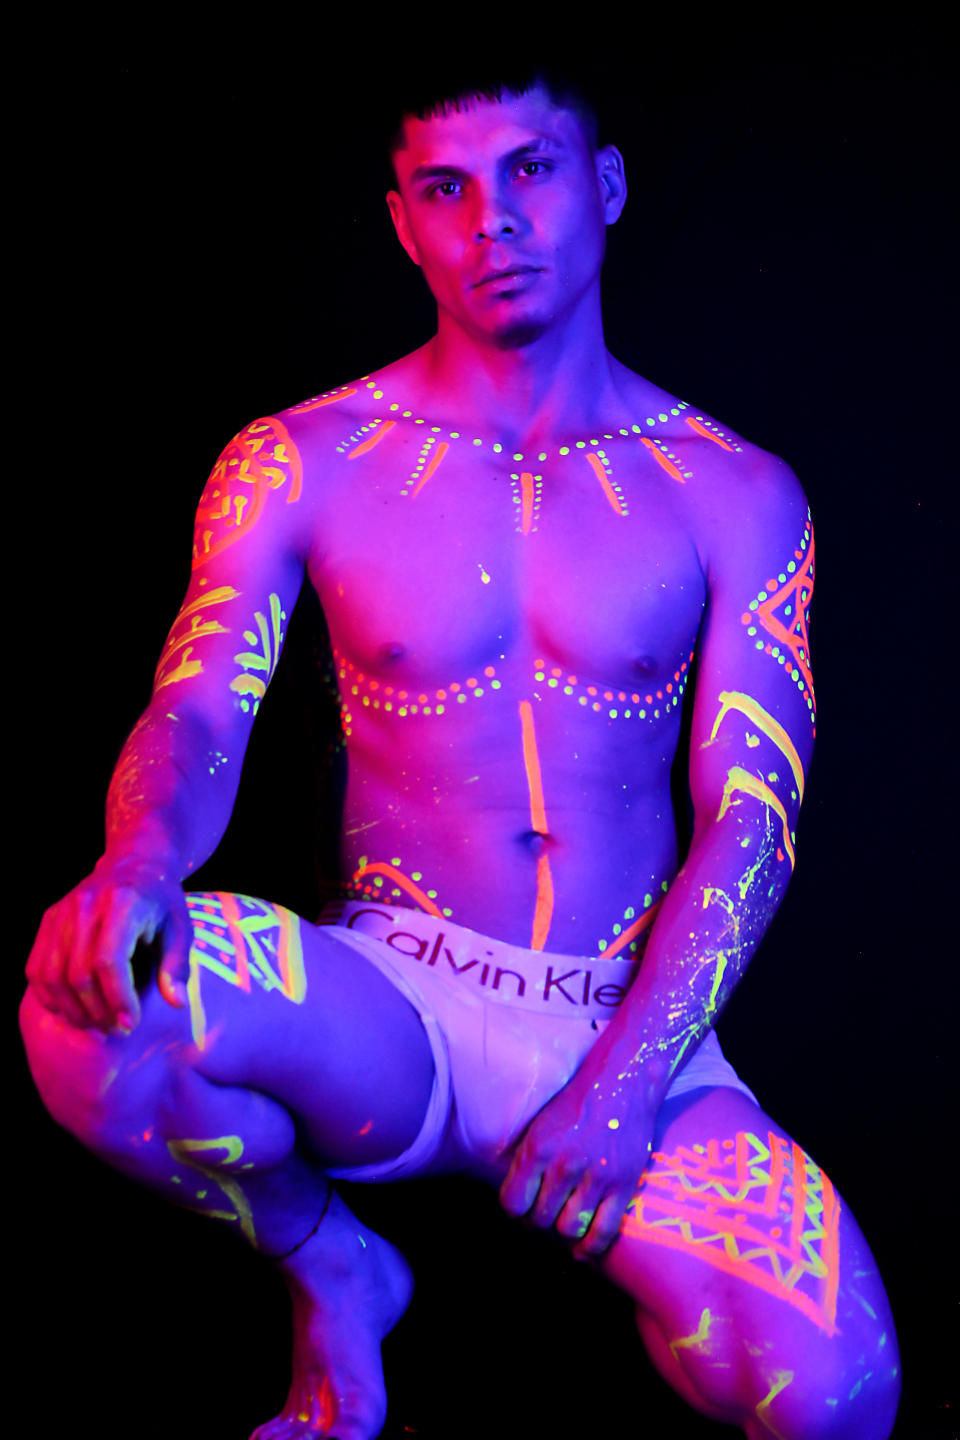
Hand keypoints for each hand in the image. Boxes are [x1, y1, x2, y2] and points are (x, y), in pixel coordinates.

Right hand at [25, 856, 191, 1033]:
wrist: (135, 862)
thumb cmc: (162, 901)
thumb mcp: (181, 928)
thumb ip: (177, 965)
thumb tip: (177, 1003)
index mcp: (123, 905)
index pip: (109, 960)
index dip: (117, 998)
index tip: (131, 1023)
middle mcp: (86, 906)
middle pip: (78, 973)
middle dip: (96, 1011)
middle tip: (117, 1030)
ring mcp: (62, 912)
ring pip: (51, 974)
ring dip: (71, 1009)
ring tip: (95, 1026)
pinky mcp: (48, 919)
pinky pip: (36, 967)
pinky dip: (49, 996)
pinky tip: (71, 1011)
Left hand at [498, 1050, 657, 1259]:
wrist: (622, 1079)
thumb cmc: (577, 1100)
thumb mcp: (541, 1123)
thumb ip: (526, 1159)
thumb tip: (513, 1200)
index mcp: (539, 1147)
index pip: (513, 1202)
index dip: (515, 1212)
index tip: (521, 1210)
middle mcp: (565, 1164)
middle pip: (541, 1219)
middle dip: (538, 1222)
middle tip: (544, 1216)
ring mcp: (597, 1176)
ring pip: (569, 1229)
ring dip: (563, 1232)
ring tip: (563, 1223)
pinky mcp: (624, 1184)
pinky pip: (604, 1231)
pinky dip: (590, 1248)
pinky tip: (582, 1251)